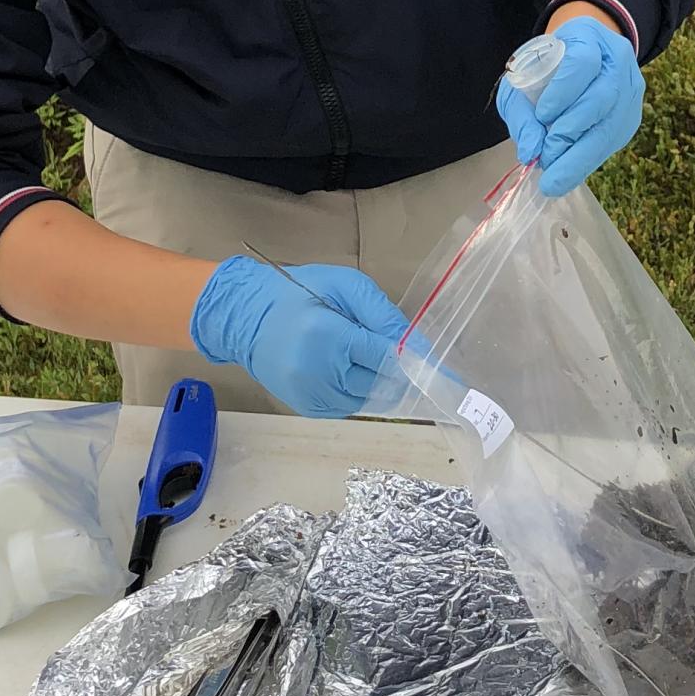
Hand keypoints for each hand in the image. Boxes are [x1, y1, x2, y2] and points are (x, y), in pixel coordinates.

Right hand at [189, 256, 407, 417]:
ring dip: (378, 381)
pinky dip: (359, 390)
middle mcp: (319, 374)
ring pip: (371, 399)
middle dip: (397, 370)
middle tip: (395, 352)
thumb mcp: (344, 286)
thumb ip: (382, 314)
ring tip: (360, 354)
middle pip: (383, 384)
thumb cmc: (297, 292)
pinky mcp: (309, 409)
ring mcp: (312, 396)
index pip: (387, 358)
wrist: (244, 317)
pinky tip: (345, 368)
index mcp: (328, 337)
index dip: (417, 363)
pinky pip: (352, 406)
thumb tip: (416, 345)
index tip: (450, 377)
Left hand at [497, 15, 642, 197]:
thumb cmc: (547, 68)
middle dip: (572, 132)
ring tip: (556, 174)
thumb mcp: (524, 78)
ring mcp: (631, 87)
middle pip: (604, 97)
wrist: (580, 58)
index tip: (541, 116)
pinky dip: (590, 159)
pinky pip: (614, 140)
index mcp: (589, 36)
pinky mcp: (633, 114)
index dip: (563, 91)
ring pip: (613, 124)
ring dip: (582, 154)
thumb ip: (521, 111)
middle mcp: (618, 59)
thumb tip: (530, 152)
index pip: (582, 62)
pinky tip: (571, 171)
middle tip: (546, 159)